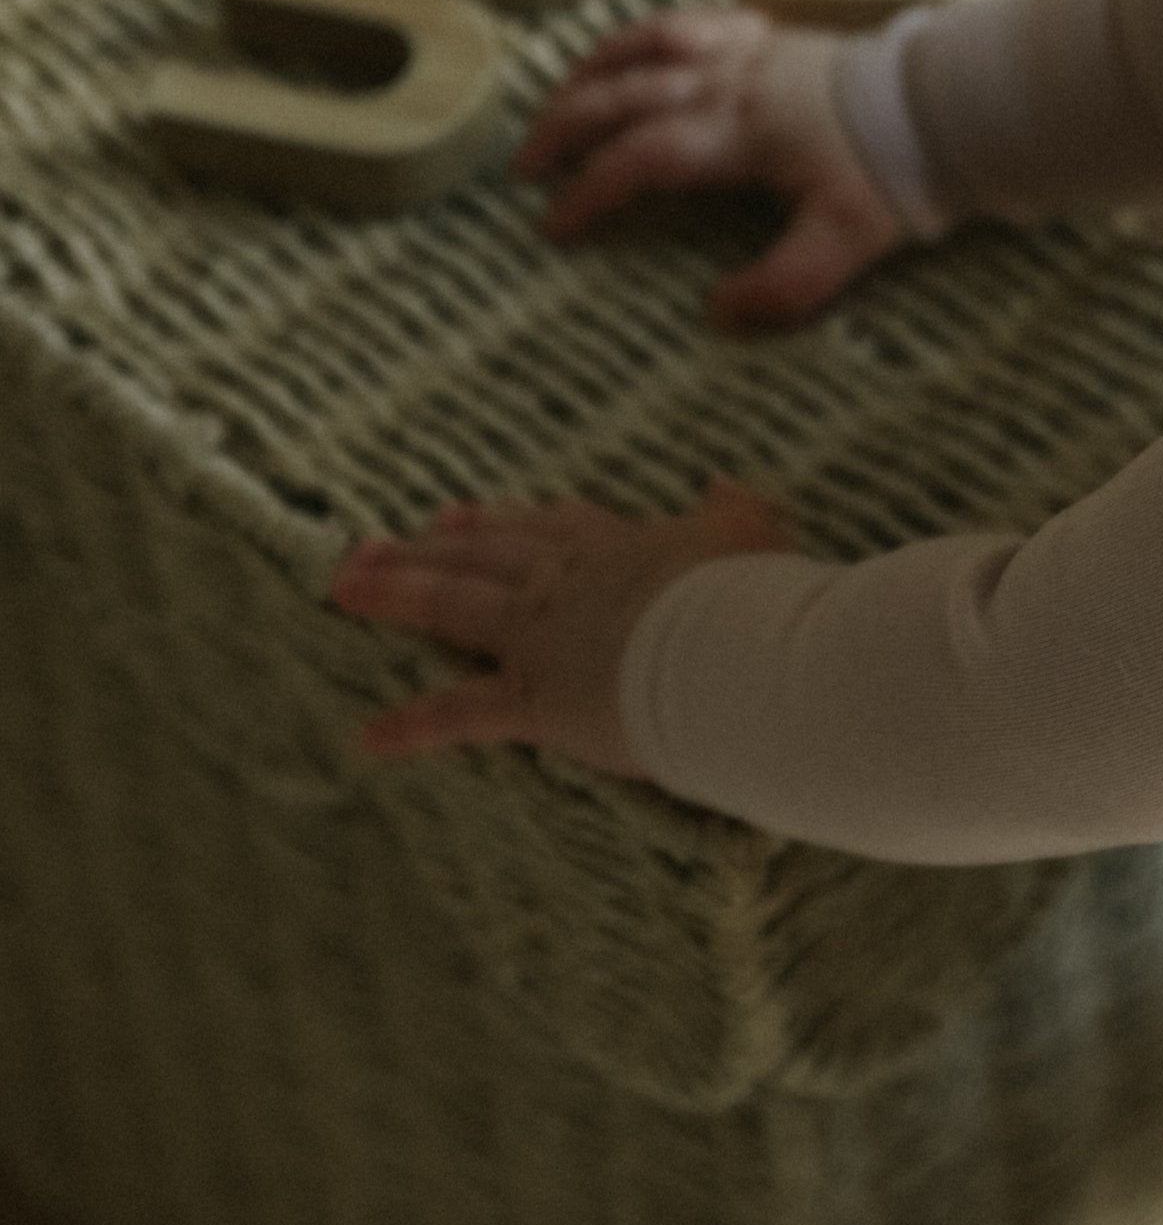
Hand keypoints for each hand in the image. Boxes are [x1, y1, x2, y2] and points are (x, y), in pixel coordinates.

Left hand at [331, 479, 794, 770]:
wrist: (737, 646)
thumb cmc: (757, 597)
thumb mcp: (754, 538)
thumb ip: (738, 513)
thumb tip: (727, 484)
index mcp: (623, 549)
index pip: (554, 529)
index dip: (508, 523)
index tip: (468, 515)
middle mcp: (570, 582)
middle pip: (485, 555)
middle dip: (429, 547)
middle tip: (371, 544)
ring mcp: (546, 636)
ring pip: (456, 606)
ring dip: (397, 594)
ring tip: (343, 586)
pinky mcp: (539, 697)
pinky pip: (465, 713)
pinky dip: (416, 726)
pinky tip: (370, 739)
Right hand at [513, 9, 905, 329]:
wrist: (948, 107)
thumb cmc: (897, 174)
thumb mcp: (846, 245)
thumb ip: (783, 286)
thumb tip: (717, 312)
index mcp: (740, 134)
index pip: (642, 159)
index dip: (591, 192)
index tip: (554, 228)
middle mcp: (730, 82)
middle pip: (623, 94)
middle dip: (564, 128)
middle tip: (523, 167)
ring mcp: (748, 51)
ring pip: (646, 44)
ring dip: (592, 72)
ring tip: (557, 100)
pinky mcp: (772, 35)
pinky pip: (693, 20)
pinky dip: (652, 34)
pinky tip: (636, 51)